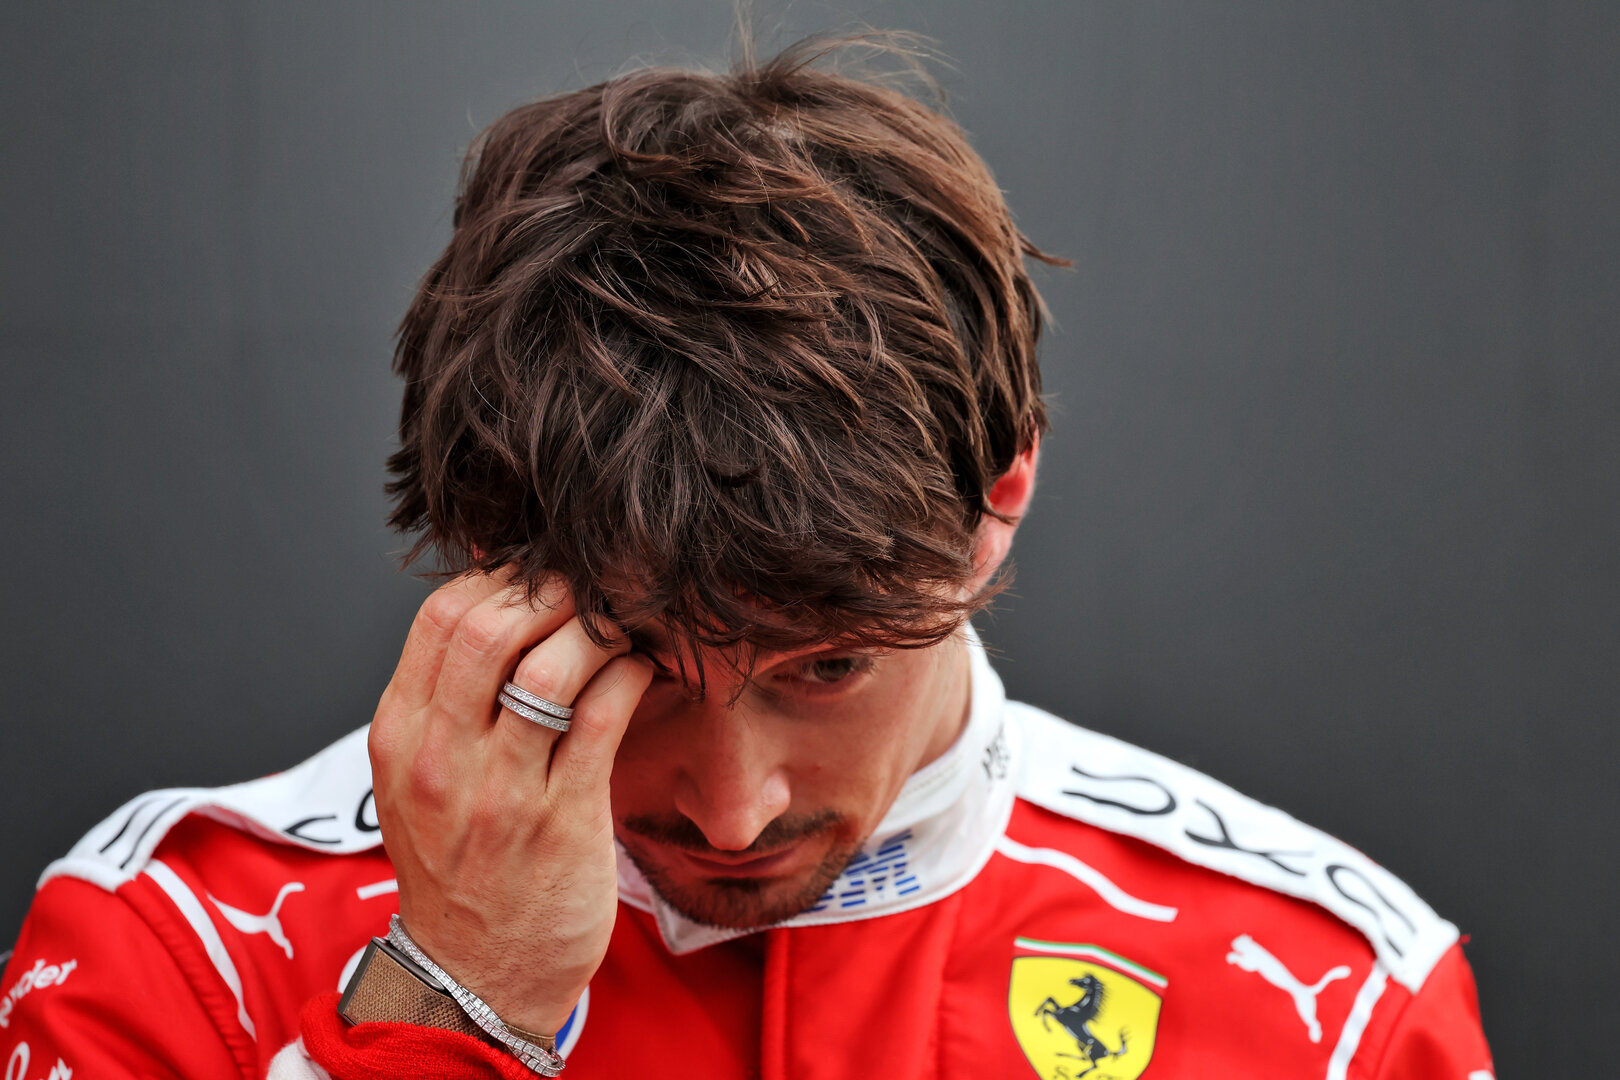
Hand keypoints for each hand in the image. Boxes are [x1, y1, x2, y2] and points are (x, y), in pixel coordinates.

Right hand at [367, 571, 653, 1034]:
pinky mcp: (563, 820)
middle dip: (552, 591)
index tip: (540, 576)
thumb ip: (448, 699)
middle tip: (591, 590)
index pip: (440, 617)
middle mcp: (441, 758)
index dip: (500, 577)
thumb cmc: (459, 868)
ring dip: (599, 631)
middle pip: (489, 626)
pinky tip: (642, 671)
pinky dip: (629, 676)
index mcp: (400, 736)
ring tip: (622, 630)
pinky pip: (601, 717)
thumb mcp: (421, 778)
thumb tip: (500, 604)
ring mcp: (500, 791)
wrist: (475, 979)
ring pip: (551, 665)